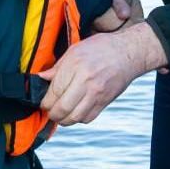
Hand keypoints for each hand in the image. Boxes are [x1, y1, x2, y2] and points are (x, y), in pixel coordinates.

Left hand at [38, 21, 166, 124]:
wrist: (128, 53)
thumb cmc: (101, 48)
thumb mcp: (75, 50)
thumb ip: (57, 67)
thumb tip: (41, 78)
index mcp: (75, 65)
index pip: (54, 91)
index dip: (45, 101)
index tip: (43, 103)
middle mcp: (86, 81)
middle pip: (62, 108)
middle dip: (52, 114)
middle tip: (49, 111)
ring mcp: (97, 93)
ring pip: (75, 117)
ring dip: (64, 120)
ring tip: (60, 115)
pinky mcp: (105, 101)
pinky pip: (88, 118)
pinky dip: (78, 119)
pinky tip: (75, 112)